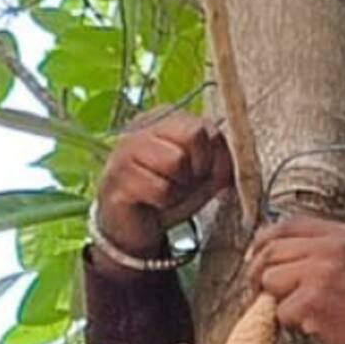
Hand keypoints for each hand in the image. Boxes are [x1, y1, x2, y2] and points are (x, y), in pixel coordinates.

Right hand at [93, 113, 234, 256]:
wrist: (136, 225)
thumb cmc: (171, 192)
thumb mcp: (204, 174)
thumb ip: (220, 159)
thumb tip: (226, 159)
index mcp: (164, 118)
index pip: (206, 126)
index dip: (213, 157)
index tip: (199, 173)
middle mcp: (142, 127)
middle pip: (193, 135)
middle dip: (197, 168)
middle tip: (182, 183)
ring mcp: (126, 151)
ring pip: (177, 161)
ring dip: (180, 187)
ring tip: (166, 193)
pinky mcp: (118, 179)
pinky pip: (161, 190)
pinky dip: (165, 202)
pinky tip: (153, 202)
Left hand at [244, 216, 344, 343]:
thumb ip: (328, 254)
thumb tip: (279, 255)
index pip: (290, 225)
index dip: (266, 240)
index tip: (257, 257)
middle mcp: (332, 247)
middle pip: (272, 250)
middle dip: (260, 274)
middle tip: (261, 295)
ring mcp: (321, 272)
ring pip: (270, 279)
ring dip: (278, 301)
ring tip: (302, 316)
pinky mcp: (312, 302)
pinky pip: (279, 311)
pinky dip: (291, 326)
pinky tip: (316, 330)